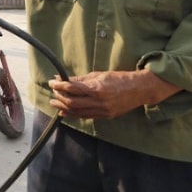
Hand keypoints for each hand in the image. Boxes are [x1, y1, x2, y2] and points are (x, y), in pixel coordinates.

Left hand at [48, 69, 180, 119]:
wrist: (139, 90)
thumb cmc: (119, 78)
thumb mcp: (99, 75)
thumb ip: (80, 79)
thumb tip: (63, 79)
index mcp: (97, 88)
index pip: (72, 88)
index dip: (60, 85)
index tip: (52, 82)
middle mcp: (98, 101)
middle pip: (72, 102)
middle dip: (60, 98)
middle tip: (53, 93)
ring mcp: (102, 111)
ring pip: (77, 112)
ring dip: (64, 108)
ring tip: (55, 104)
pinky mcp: (105, 116)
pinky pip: (85, 116)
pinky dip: (73, 115)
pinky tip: (65, 112)